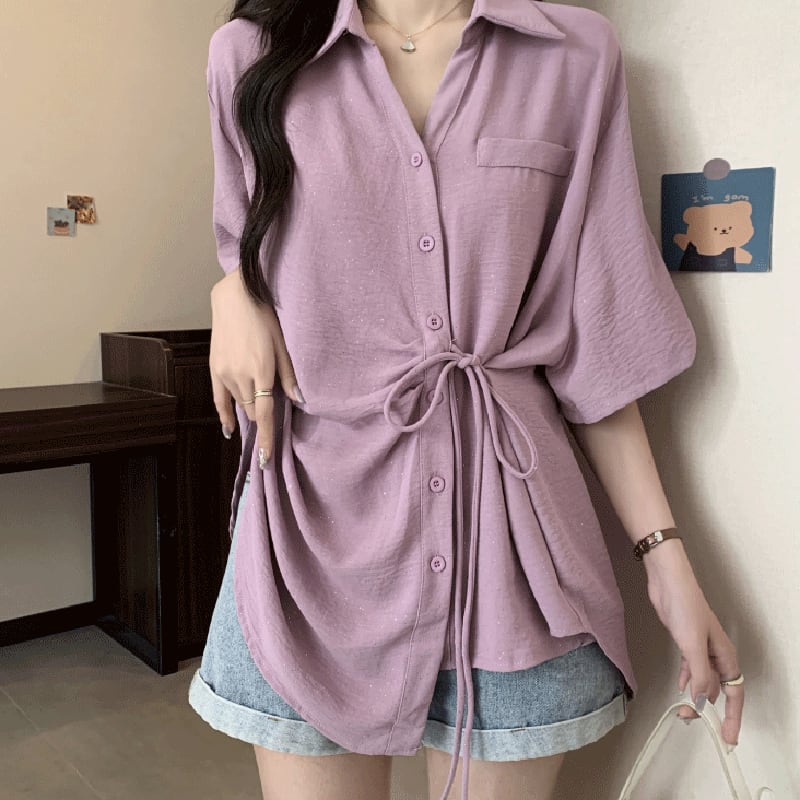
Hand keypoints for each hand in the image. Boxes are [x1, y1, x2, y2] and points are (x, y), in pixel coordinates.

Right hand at [209, 268, 302, 465]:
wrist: (235, 297)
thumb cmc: (265, 317)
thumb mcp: (284, 344)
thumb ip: (289, 375)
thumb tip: (299, 400)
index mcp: (261, 371)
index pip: (265, 414)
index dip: (267, 438)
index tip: (267, 458)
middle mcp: (241, 376)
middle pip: (254, 411)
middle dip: (265, 416)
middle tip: (276, 408)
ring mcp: (225, 373)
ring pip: (240, 405)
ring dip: (252, 407)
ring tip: (260, 401)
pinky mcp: (214, 369)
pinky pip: (219, 400)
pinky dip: (225, 415)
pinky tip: (230, 429)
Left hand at [644, 540, 743, 747]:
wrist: (669, 582)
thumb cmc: (685, 607)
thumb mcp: (692, 645)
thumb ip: (698, 675)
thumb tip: (701, 703)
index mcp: (725, 656)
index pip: (734, 693)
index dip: (732, 717)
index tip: (728, 737)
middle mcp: (716, 654)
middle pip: (717, 689)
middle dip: (707, 708)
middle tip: (689, 720)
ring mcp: (700, 647)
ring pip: (702, 679)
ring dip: (694, 695)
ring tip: (682, 711)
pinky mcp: (685, 640)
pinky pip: (690, 667)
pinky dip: (687, 678)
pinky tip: (681, 687)